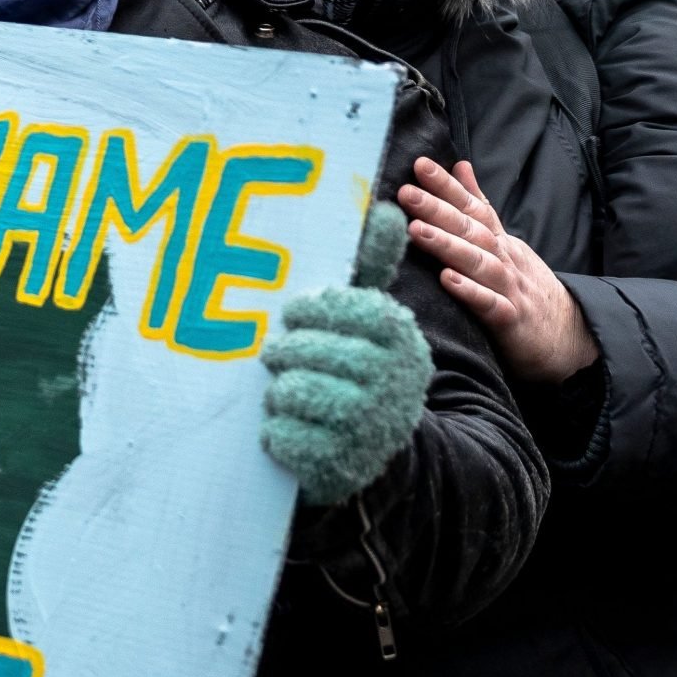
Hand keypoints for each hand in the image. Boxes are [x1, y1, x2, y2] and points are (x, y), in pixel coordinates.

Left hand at [259, 203, 434, 504]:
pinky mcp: (339, 465)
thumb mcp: (373, 324)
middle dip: (284, 352)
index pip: (344, 308)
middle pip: (309, 350)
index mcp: (401, 339)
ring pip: (291, 390)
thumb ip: (373, 269)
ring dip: (278, 392)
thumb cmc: (359, 372)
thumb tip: (390, 211)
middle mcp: (393, 381)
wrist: (379, 455)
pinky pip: (281, 435)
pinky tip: (287, 429)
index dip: (309, 311)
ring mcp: (369, 426)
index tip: (293, 314)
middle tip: (275, 355)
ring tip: (285, 392)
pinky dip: (275, 432)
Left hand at [399, 158, 598, 385]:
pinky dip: (471, 292)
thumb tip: (460, 165)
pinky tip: (448, 280)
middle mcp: (504, 259)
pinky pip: (490, 305)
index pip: (472, 207)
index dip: (447, 186)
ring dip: (447, 245)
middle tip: (406, 192)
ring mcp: (510, 289)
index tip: (420, 164)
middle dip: (438, 208)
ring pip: (479, 262)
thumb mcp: (504, 242)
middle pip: (471, 230)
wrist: (571, 335)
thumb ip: (479, 206)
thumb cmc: (526, 287)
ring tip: (416, 230)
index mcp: (499, 241)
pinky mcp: (512, 322)